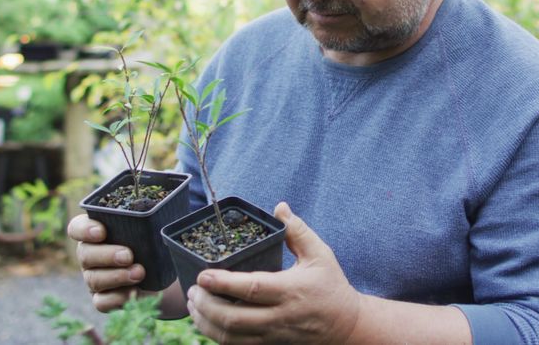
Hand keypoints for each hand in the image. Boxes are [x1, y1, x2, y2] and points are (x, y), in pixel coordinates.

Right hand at [66, 213, 152, 311]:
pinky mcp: (102, 299)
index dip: (85, 230)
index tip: (101, 231)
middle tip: (129, 255)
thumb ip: (149, 217)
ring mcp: (93, 278)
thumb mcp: (150, 228)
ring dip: (117, 276)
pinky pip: (101, 301)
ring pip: (94, 278)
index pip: (77, 228)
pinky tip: (133, 293)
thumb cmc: (149, 242)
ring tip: (139, 273)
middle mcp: (89, 255)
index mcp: (94, 232)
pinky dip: (117, 298)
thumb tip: (167, 204)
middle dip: (107, 255)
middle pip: (85, 254)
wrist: (157, 275)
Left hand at [186, 202, 362, 343]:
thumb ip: (297, 231)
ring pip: (231, 337)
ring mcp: (273, 335)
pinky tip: (207, 322)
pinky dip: (217, 336)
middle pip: (234, 319)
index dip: (223, 283)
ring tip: (194, 306)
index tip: (203, 275)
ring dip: (206, 323)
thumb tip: (279, 207)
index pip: (251, 289)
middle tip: (192, 290)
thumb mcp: (320, 254)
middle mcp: (279, 316)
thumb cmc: (331, 286)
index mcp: (290, 290)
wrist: (346, 326)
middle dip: (206, 306)